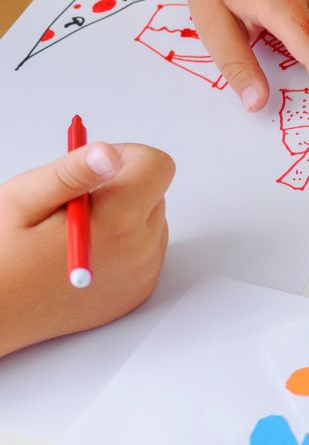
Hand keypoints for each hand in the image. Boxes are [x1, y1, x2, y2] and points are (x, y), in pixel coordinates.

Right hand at [0, 143, 173, 357]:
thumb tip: (110, 153)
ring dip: (122, 215)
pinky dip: (123, 242)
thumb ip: (73, 172)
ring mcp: (143, 275)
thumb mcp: (24, 200)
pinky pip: (146, 251)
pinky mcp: (139, 291)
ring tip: (73, 231)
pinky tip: (85, 251)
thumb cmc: (1, 255)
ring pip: (151, 221)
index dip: (125, 156)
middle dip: (119, 186)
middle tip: (72, 203)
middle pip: (155, 193)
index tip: (91, 167)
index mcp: (118, 222)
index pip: (157, 166)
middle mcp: (141, 251)